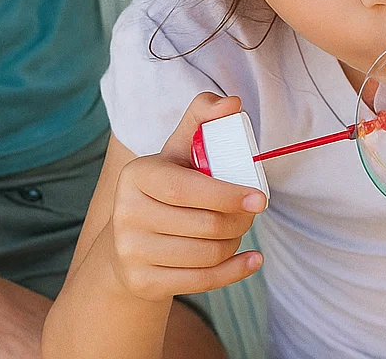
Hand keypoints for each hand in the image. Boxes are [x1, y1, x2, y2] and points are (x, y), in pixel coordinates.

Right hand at [107, 93, 265, 300]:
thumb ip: (202, 120)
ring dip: (235, 243)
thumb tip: (232, 103)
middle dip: (239, 220)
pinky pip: (201, 282)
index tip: (260, 198)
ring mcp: (131, 251)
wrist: (128, 243)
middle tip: (252, 213)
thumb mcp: (177, 152)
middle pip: (202, 224)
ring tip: (238, 230)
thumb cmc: (164, 189)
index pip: (185, 189)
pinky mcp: (142, 282)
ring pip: (206, 254)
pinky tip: (252, 260)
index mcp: (136, 175)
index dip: (226, 194)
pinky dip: (234, 272)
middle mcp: (126, 213)